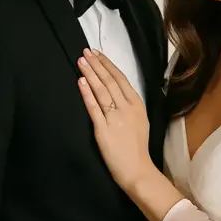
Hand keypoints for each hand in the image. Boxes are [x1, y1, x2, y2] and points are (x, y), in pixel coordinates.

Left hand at [76, 48, 152, 190]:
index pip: (121, 79)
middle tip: (86, 52)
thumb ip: (130, 106)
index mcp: (137, 105)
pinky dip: (87, 93)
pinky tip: (81, 82)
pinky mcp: (103, 129)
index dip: (108, 65)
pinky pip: (93, 107)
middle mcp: (127, 108)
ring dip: (90, 74)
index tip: (98, 54)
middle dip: (97, 65)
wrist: (136, 169)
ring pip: (101, 90)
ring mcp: (115, 118)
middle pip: (110, 81)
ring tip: (81, 61)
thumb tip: (117, 93)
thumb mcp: (140, 121)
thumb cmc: (137, 147)